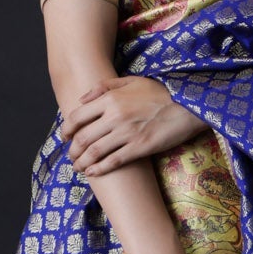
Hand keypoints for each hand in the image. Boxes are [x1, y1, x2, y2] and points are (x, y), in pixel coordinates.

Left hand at [61, 75, 206, 175]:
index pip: (78, 116)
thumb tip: (81, 98)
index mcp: (110, 99)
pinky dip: (99, 169)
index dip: (67, 129)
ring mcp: (127, 133)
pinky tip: (92, 172)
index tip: (65, 137)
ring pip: (95, 151)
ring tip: (78, 167)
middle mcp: (115, 116)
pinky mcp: (140, 147)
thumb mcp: (131, 81)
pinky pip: (113, 161)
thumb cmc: (160, 93)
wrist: (187, 105)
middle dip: (73, 150)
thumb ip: (104, 87)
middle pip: (83, 137)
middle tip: (72, 156)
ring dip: (82, 162)